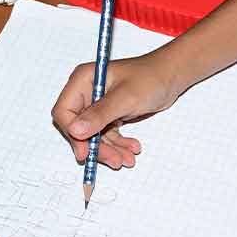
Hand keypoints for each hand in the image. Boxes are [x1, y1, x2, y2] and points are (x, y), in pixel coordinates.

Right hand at [51, 53, 181, 168]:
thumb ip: (100, 114)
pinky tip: (132, 149)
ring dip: (109, 150)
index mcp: (83, 80)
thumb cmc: (151, 77)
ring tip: (127, 158)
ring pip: (94, 136)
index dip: (72, 134)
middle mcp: (86, 92)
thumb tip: (75, 130)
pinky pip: (107, 135)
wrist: (171, 76)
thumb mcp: (125, 97)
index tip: (86, 152)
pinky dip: (118, 144)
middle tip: (113, 160)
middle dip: (96, 147)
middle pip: (79, 128)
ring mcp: (97, 105)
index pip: (65, 112)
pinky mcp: (109, 115)